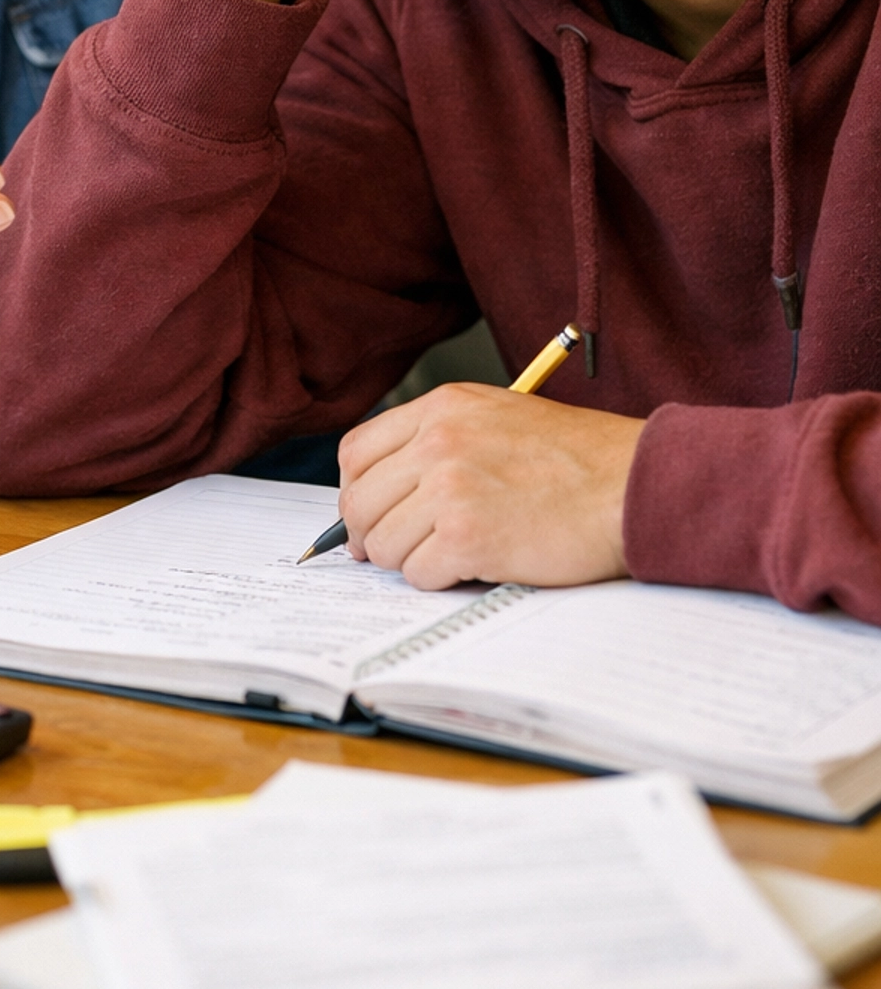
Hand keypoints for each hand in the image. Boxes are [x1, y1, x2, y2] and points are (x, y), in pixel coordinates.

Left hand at [336, 383, 645, 589]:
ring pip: (384, 544)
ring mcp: (451, 489)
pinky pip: (419, 574)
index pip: (357, 451)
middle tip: (395, 551)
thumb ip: (441, 440)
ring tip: (449, 556)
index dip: (356, 491)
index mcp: (442, 407)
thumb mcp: (499, 417)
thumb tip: (388, 489)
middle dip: (372, 535)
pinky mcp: (468, 537)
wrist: (632, 485)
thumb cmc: (579, 458)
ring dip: (409, 560)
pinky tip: (473, 567)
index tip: (368, 514)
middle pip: (360, 502)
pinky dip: (439, 580)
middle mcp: (438, 442)